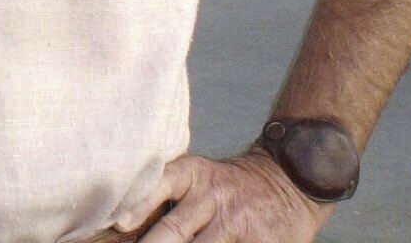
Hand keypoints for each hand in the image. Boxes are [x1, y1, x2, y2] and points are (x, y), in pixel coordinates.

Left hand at [117, 152, 332, 242]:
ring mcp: (237, 221)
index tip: (120, 224)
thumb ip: (165, 196)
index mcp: (193, 175)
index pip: (161, 185)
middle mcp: (213, 196)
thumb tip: (123, 226)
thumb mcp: (200, 177)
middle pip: (175, 230)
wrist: (290, 178)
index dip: (140, 205)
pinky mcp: (261, 242)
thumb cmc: (230, 186)